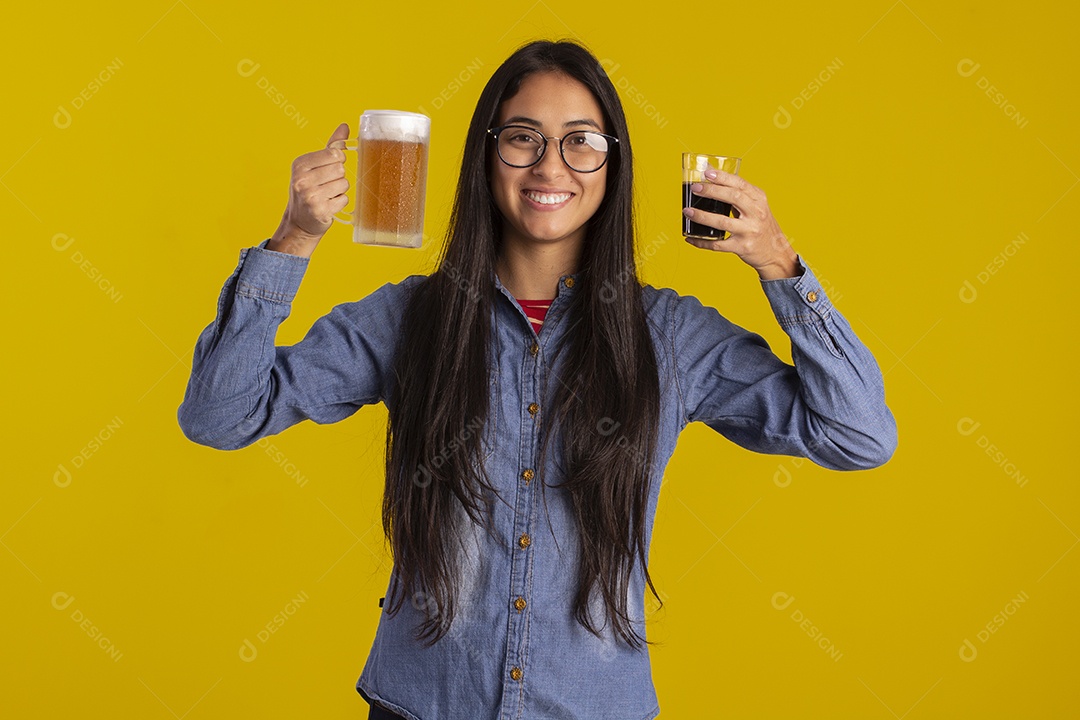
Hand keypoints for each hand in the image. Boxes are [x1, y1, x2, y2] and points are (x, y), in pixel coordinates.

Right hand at [267, 123, 349, 257]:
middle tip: (326, 186)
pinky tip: (328, 205)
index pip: (334, 154)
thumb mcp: (315, 166)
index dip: (337, 162)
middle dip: (338, 178)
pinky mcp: (320, 210)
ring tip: (327, 196)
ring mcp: (310, 195)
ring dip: (340, 191)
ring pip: (344, 184)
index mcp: (300, 164)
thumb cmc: (310, 190)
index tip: (327, 169)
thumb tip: (345, 126)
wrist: (300, 222)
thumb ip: (331, 146)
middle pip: (340, 170)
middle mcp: (302, 179)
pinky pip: (344, 200)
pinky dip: (340, 203)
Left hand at [682, 168, 800, 279]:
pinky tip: (690, 237)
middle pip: (733, 197)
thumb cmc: (761, 226)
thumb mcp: (756, 206)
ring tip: (688, 211)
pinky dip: (702, 241)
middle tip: (695, 188)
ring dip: (702, 216)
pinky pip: (718, 244)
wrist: (776, 253)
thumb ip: (738, 192)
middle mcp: (756, 214)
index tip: (707, 173)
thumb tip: (712, 172)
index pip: (740, 184)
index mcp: (759, 200)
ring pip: (722, 222)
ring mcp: (749, 231)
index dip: (723, 177)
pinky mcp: (742, 247)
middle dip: (712, 191)